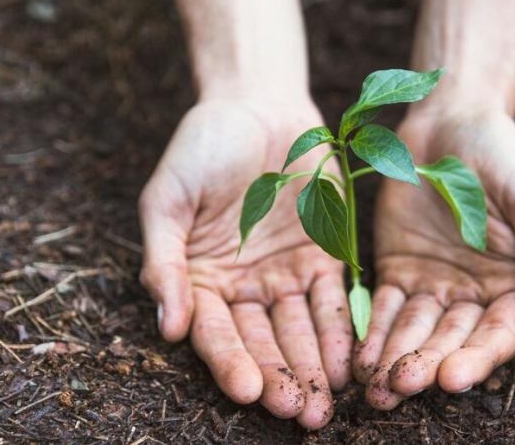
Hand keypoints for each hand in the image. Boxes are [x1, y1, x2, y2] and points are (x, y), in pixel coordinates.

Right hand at [138, 99, 351, 428]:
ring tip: (326, 403)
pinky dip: (341, 330)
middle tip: (299, 413)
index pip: (217, 333)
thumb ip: (165, 262)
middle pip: (263, 342)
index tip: (247, 391)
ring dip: (313, 367)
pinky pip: (334, 300)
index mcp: (202, 280)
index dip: (231, 362)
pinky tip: (349, 361)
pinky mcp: (325, 256)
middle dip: (280, 379)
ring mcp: (286, 274)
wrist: (256, 102)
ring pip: (301, 330)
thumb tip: (169, 327)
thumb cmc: (201, 147)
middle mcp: (245, 287)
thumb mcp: (167, 199)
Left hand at [354, 106, 514, 409]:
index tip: (452, 377)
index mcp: (514, 283)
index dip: (477, 358)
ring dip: (396, 359)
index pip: (498, 333)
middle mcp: (473, 292)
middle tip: (401, 386)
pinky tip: (359, 356)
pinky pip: (385, 307)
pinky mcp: (397, 268)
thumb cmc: (503, 156)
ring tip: (375, 388)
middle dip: (427, 365)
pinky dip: (373, 331)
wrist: (452, 118)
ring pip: (415, 331)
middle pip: (451, 339)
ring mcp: (433, 282)